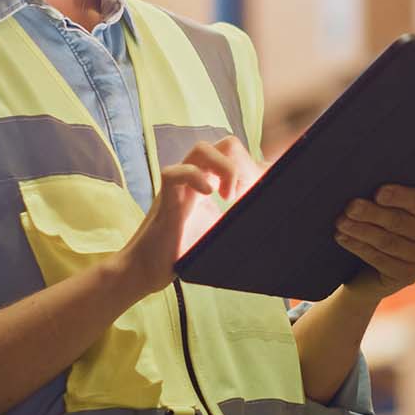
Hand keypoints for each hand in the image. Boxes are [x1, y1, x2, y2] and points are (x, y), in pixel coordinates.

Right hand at [116, 137, 257, 294]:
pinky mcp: (165, 199)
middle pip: (221, 145)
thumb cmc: (180, 253)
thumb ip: (235, 221)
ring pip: (201, 149)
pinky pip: (174, 172)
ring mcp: (179, 187)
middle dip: (240, 162)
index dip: (252, 166)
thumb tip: (269, 228)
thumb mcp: (217, 233)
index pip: (232, 155)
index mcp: (209, 184)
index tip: (259, 192)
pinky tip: (209, 196)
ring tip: (228, 195)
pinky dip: (195, 178)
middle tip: (242, 193)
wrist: (146, 270)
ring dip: (223, 166)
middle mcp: (195, 180)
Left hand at [334, 184, 414, 300]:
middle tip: (350, 206)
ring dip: (362, 230)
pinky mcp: (408, 277)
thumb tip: (366, 184)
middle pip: (401, 223)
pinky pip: (380, 259)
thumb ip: (391, 197)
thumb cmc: (387, 222)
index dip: (401, 197)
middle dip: (373, 214)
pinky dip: (359, 247)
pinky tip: (343, 238)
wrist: (379, 263)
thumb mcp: (396, 207)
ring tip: (341, 222)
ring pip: (388, 242)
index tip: (378, 192)